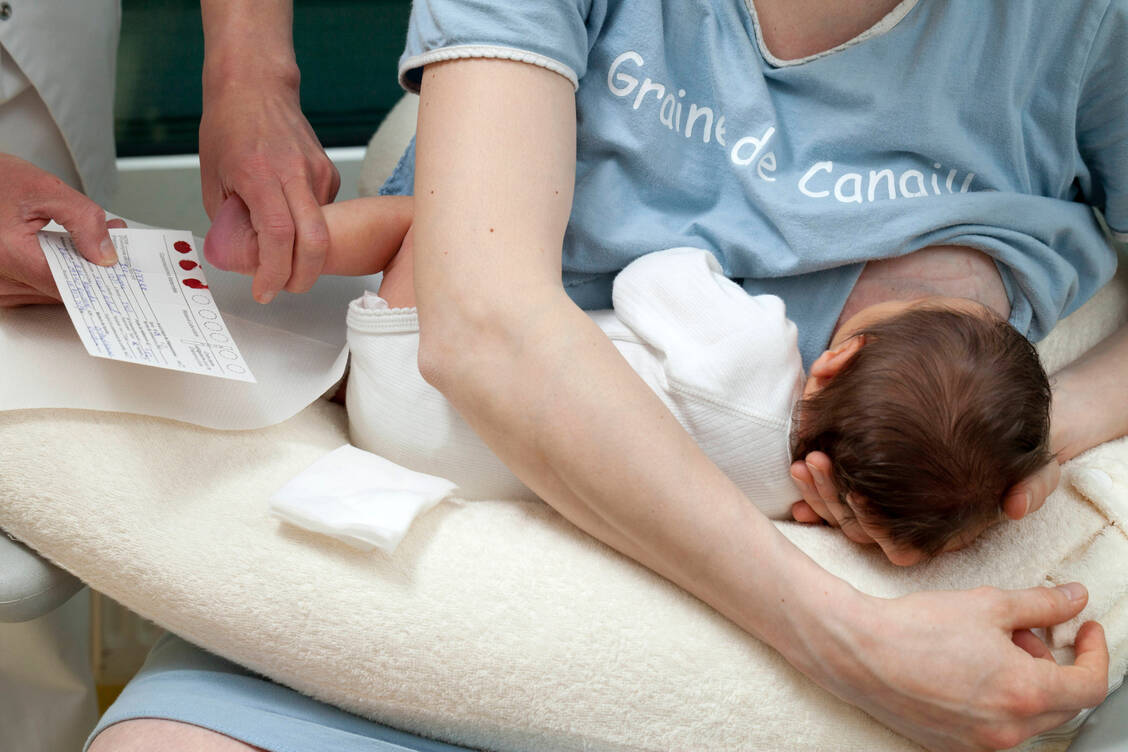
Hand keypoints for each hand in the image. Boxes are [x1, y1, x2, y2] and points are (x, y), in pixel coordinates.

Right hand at [0, 154, 122, 307]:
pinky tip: (65, 253)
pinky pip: (36, 290)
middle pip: (63, 291)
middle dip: (91, 269)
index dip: (98, 277)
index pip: (68, 285)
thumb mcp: (45, 189)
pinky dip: (55, 274)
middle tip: (112, 246)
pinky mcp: (0, 289)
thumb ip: (83, 220)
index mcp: (9, 255)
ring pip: (51, 294)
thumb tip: (106, 254)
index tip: (120, 271)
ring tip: (89, 243)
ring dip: (74, 272)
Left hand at [199, 79, 338, 302]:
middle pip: (316, 241)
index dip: (274, 271)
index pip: (278, 235)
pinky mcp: (329, 173)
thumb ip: (231, 221)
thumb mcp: (214, 179)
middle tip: (285, 288)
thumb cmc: (229, 126)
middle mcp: (295, 173)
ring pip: (323, 231)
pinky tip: (291, 220)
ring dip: (305, 253)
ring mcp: (318, 173)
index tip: (264, 290)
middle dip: (304, 276)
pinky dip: (307, 228)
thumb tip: (246, 255)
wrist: (255, 86)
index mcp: (260, 174)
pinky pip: (323, 214)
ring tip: (283, 253)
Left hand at [789, 451, 1060, 564]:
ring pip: (838, 518)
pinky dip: (811, 493)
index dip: (873, 525)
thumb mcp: (1037, 470)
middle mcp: (905, 531)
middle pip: (857, 529)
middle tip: (815, 461)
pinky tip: (796, 470)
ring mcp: (882, 517)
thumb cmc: (1013, 459)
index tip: (857, 493)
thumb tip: (1017, 507)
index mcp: (937, 534)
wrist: (995, 438)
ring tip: (803, 461)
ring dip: (817, 493)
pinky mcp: (865, 496)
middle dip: (831, 499)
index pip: (898, 545)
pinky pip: (830, 505)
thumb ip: (1034, 486)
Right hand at [800, 584, 1107, 750]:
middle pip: (1061, 703)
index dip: (1094, 652)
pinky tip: (969, 668)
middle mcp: (1008, 729)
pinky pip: (995, 726)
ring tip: (989, 646)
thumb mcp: (988, 605)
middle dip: (1052, 664)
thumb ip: (1041, 604)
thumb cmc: (916, 628)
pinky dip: (997, 699)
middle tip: (1024, 631)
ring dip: (1025, 681)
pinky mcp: (954, 746)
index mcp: (1025, 694)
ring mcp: (980, 744)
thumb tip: (1074, 599)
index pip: (1090, 685)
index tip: (1085, 630)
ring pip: (1028, 716)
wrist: (858, 653)